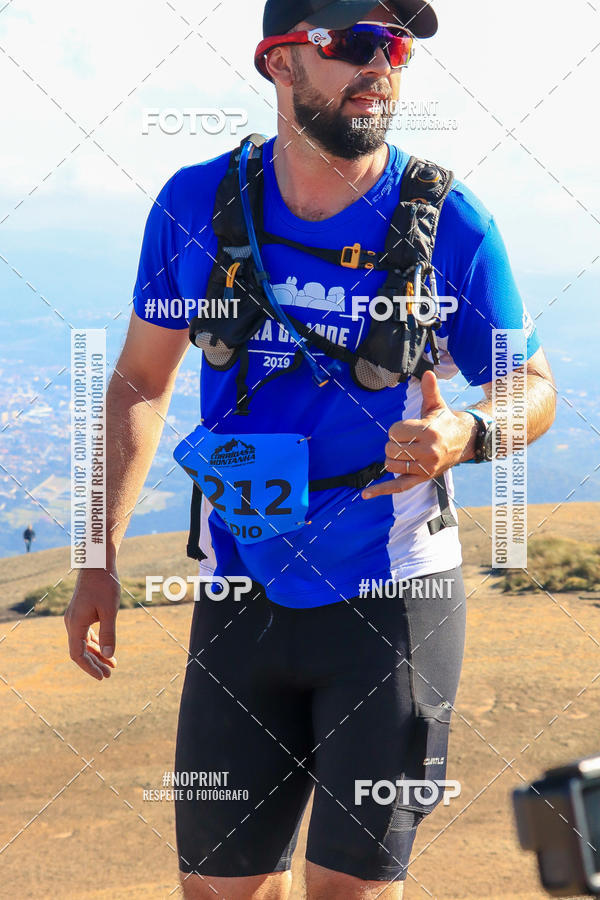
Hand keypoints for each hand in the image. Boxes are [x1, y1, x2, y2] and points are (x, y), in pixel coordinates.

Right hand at [64, 564, 119, 680]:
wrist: (98, 564)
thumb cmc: (104, 585)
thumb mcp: (109, 611)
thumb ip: (109, 633)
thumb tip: (109, 655)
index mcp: (75, 624)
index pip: (77, 654)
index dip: (89, 667)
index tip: (101, 676)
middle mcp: (72, 623)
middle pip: (80, 651)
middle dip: (94, 663)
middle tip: (109, 674)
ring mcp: (76, 618)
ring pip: (84, 642)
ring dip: (97, 654)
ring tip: (112, 665)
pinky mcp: (82, 612)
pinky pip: (86, 633)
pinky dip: (96, 643)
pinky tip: (106, 649)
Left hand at [362, 370, 475, 498]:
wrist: (464, 441)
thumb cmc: (445, 422)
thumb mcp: (437, 405)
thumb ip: (430, 390)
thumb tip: (428, 373)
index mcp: (428, 431)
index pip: (394, 432)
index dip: (395, 429)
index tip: (405, 428)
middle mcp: (428, 451)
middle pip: (391, 449)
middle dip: (393, 443)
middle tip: (406, 440)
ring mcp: (425, 467)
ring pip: (391, 465)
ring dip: (392, 458)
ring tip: (405, 451)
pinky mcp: (423, 478)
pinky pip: (399, 486)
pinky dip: (381, 490)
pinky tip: (366, 493)